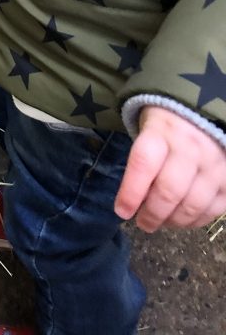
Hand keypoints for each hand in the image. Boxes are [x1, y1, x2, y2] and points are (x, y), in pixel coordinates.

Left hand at [115, 106, 225, 231]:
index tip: (122, 211)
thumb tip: (133, 201)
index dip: (131, 192)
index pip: (143, 164)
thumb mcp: (147, 130)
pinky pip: (213, 210)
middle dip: (152, 214)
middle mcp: (189, 148)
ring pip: (192, 205)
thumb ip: (142, 163)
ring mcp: (213, 164)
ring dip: (173, 221)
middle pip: (169, 191)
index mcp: (161, 131)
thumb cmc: (167, 125)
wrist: (205, 112)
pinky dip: (195, 221)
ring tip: (161, 223)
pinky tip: (182, 219)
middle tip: (142, 223)